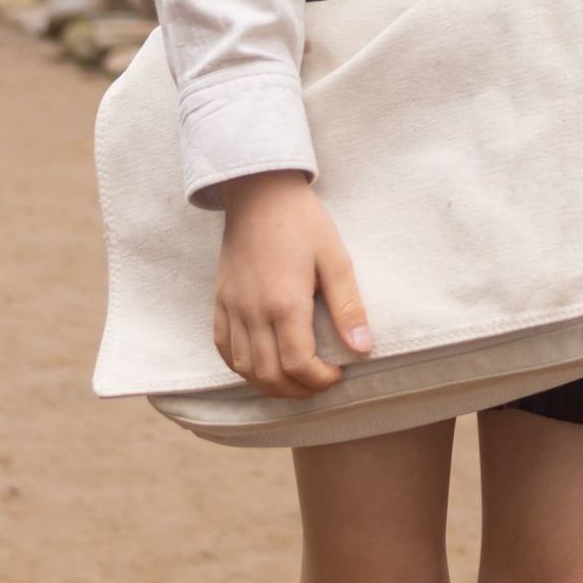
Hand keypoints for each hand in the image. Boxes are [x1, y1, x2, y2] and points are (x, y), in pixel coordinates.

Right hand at [213, 170, 370, 398]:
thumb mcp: (335, 258)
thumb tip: (362, 349)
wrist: (260, 192)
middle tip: (320, 383)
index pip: (298, 364)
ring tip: (296, 380)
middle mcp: (253, 311)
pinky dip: (242, 367)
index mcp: (284, 302)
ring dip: (270, 384)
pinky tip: (261, 365)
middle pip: (269, 374)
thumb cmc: (302, 222)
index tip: (338, 374)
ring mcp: (232, 307)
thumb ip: (348, 307)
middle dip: (298, 390)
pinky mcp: (220, 301)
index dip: (320, 379)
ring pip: (244, 368)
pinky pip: (223, 348)